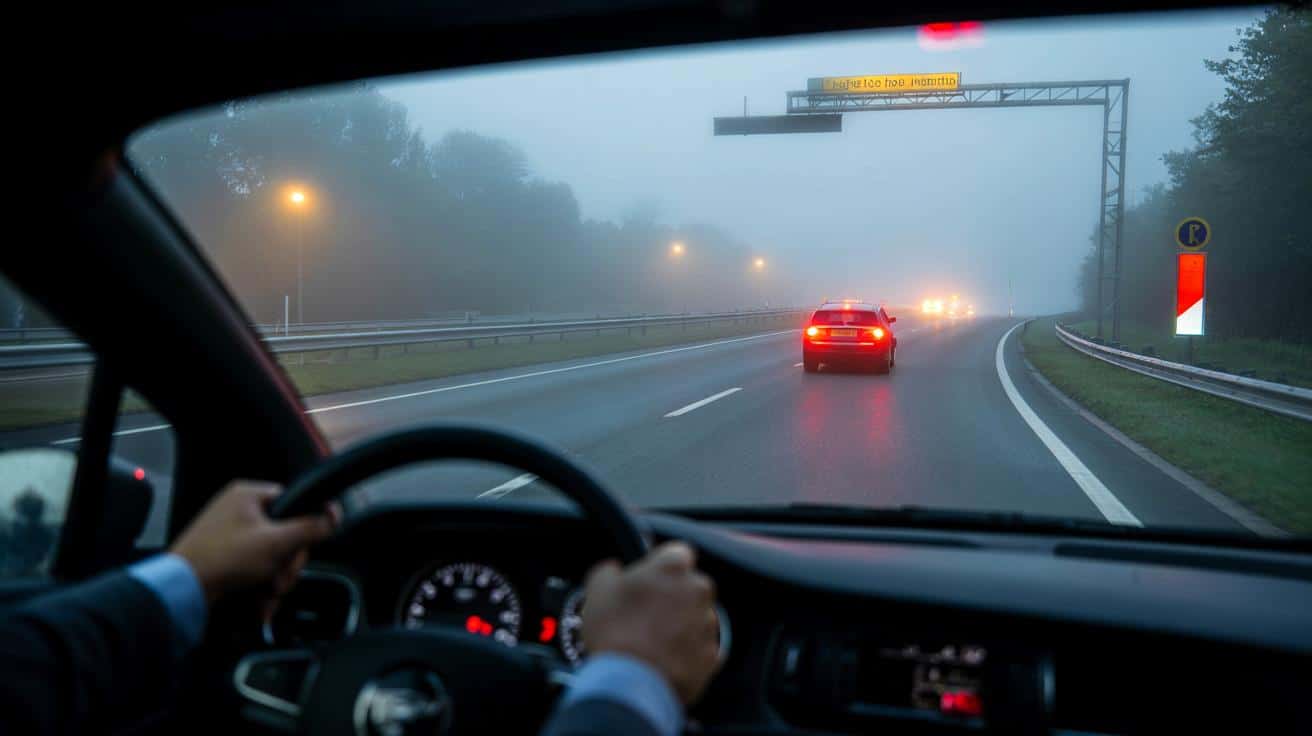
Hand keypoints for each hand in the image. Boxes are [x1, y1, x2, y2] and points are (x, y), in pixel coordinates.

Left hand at [170, 481, 338, 605]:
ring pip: (272, 554)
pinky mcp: (225, 557)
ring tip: (269, 593)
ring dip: (277, 577)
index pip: (293, 503)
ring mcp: (230, 534)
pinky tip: (261, 600)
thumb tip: (333, 518)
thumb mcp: (277, 542)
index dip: (305, 527)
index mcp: (248, 495)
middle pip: (285, 533)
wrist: (182, 590)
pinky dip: (261, 584)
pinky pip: (256, 566)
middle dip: (288, 562)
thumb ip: (310, 528)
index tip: (310, 545)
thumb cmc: (224, 558)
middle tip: (283, 578)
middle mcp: (238, 510)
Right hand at [580, 541, 720, 703]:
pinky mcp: (711, 654)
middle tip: (646, 614)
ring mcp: (708, 623)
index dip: (661, 566)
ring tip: (652, 641)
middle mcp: (698, 590)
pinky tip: (663, 658)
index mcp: (673, 567)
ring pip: (697, 617)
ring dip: (680, 624)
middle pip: (689, 586)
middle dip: (673, 596)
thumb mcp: (597, 589)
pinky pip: (700, 647)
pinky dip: (686, 651)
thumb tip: (613, 570)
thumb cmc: (614, 631)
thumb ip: (609, 570)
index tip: (649, 580)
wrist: (631, 683)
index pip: (677, 553)